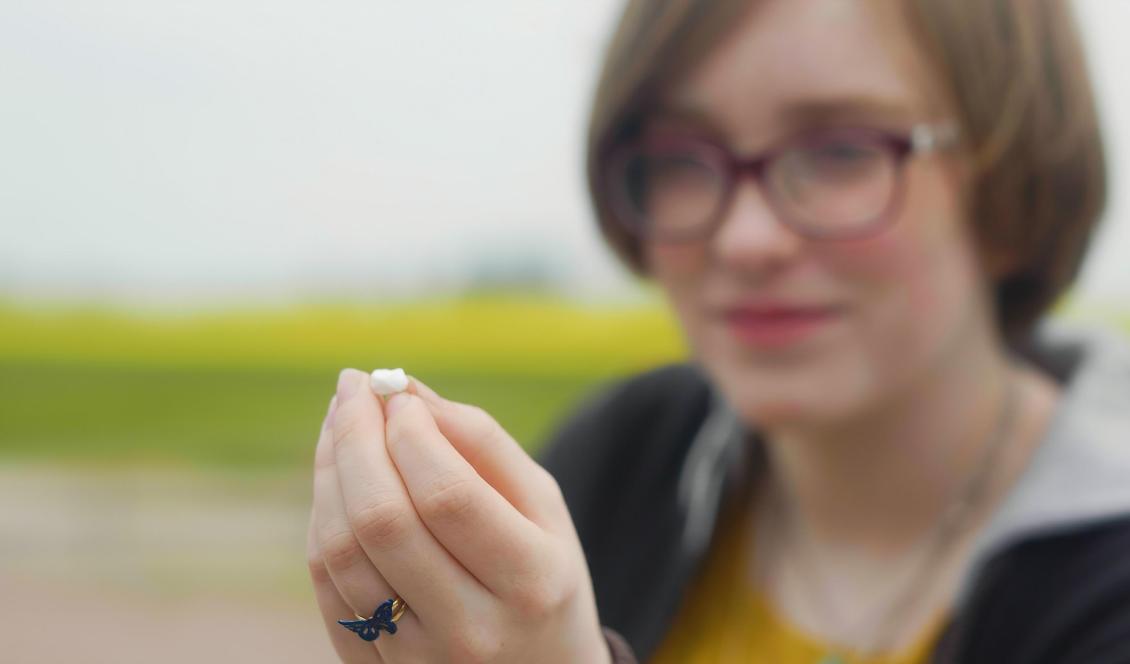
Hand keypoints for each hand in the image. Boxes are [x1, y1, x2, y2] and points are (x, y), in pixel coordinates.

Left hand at [306, 368, 611, 663]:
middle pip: (383, 520)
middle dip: (355, 438)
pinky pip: (328, 584)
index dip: (410, 432)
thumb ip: (481, 443)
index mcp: (531, 582)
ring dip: (329, 471)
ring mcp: (418, 658)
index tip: (397, 393)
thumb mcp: (542, 507)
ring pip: (342, 551)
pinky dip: (324, 518)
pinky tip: (337, 479)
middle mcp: (472, 629)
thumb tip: (404, 391)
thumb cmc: (542, 574)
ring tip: (340, 424)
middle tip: (353, 388)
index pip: (448, 495)